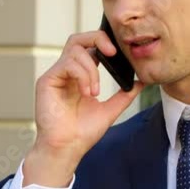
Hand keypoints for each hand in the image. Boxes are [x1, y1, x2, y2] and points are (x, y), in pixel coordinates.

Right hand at [24, 31, 143, 186]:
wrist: (67, 149)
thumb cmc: (83, 132)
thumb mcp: (111, 110)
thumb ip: (125, 94)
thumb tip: (142, 81)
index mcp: (79, 75)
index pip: (90, 47)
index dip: (104, 43)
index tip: (119, 52)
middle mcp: (66, 72)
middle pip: (79, 39)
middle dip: (97, 39)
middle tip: (112, 53)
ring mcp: (56, 75)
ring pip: (75, 50)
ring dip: (91, 70)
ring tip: (95, 92)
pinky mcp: (47, 81)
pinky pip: (67, 64)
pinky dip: (82, 75)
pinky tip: (87, 93)